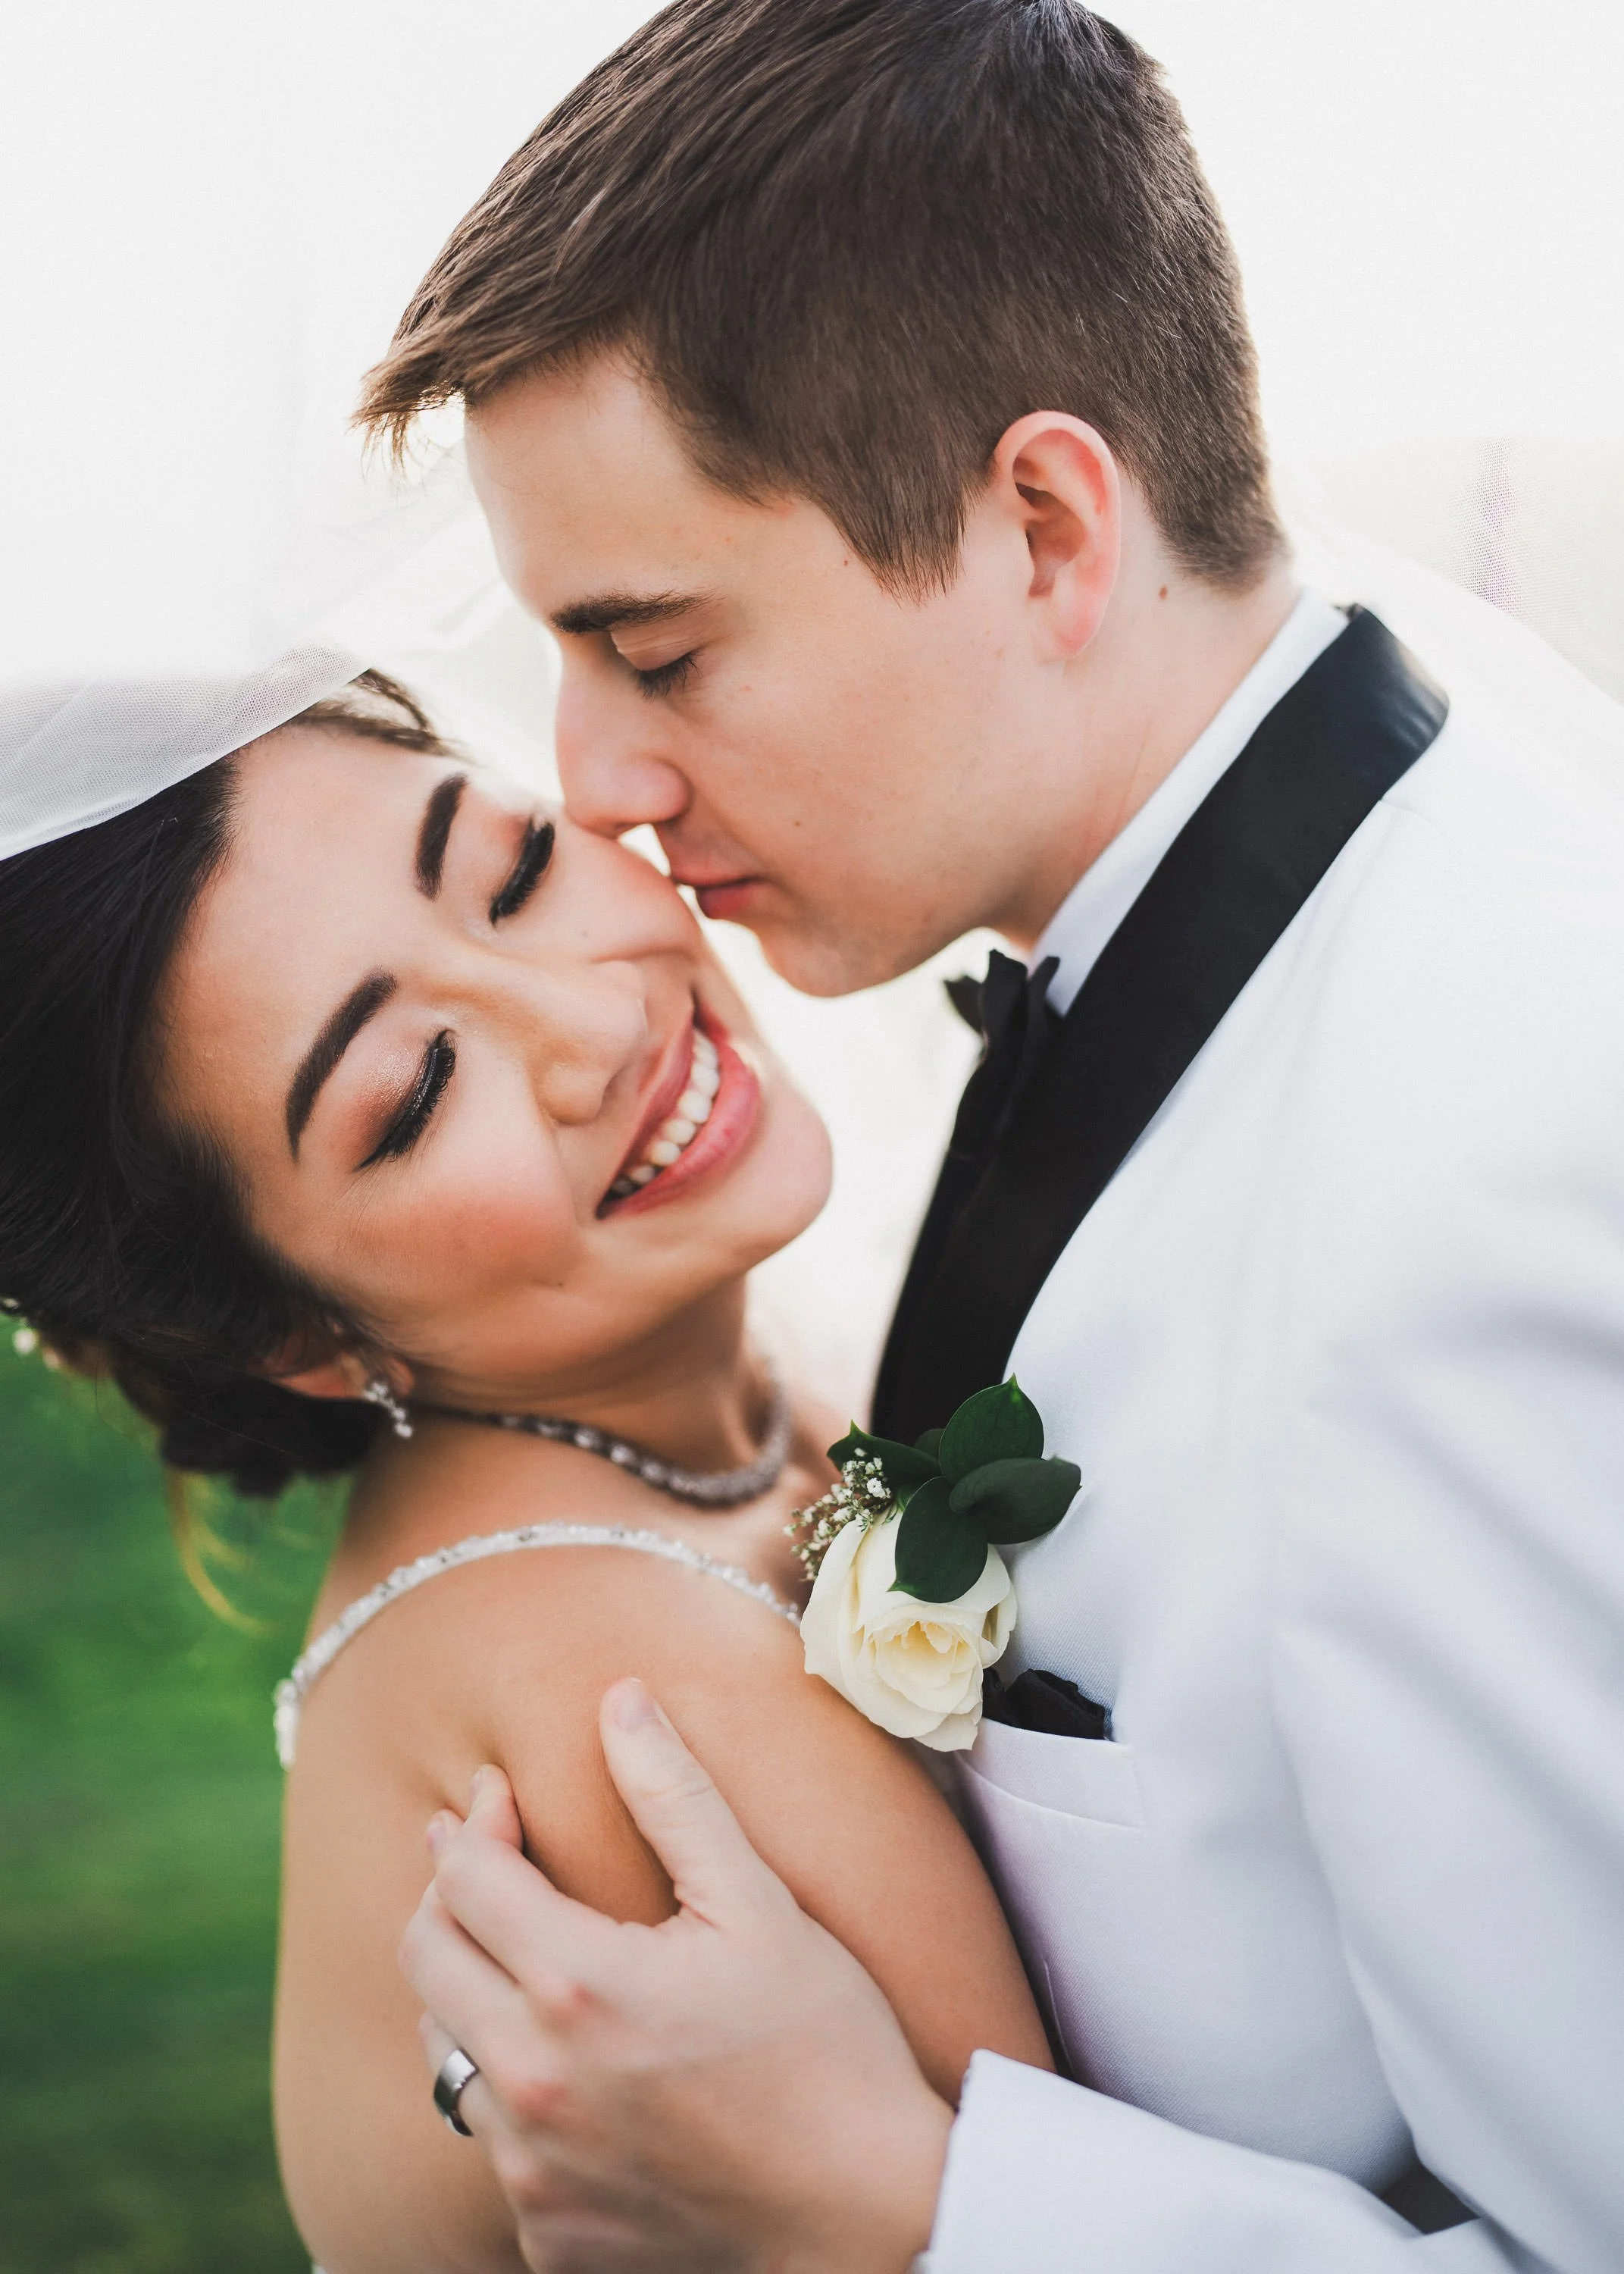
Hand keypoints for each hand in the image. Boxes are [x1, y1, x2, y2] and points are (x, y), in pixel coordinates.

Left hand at [402, 1678, 951, 2273]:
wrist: (864, 2214)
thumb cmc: (824, 2046)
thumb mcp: (759, 1903)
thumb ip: (675, 1796)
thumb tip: (620, 1697)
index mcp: (578, 1986)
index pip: (465, 1879)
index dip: (473, 1822)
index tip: (496, 1795)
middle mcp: (533, 2081)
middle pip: (424, 1959)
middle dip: (446, 1893)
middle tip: (485, 1858)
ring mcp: (531, 2168)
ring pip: (442, 2053)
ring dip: (467, 1990)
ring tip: (516, 1954)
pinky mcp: (546, 2231)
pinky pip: (489, 2141)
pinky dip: (509, 2088)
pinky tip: (563, 2064)